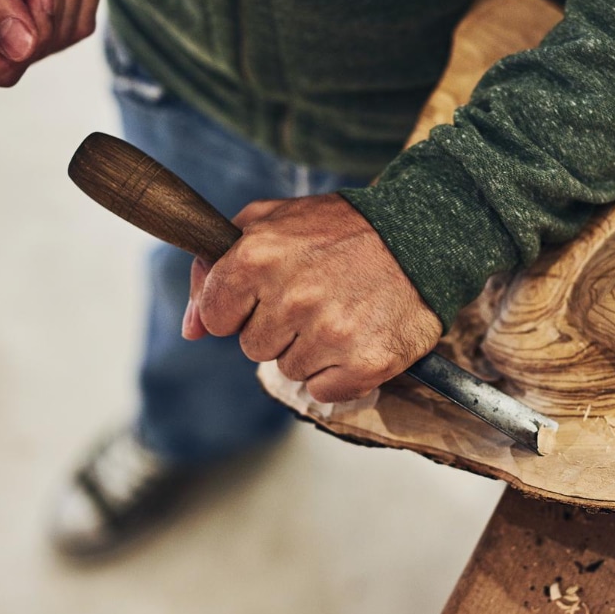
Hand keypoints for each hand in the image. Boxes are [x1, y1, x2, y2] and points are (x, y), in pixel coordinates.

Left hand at [183, 194, 442, 402]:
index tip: (270, 292)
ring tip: (341, 311)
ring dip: (311, 349)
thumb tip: (191, 329)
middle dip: (278, 327)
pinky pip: (323, 391)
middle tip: (316, 296)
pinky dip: (338, 372)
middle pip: (253, 347)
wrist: (424, 236)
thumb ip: (216, 267)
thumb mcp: (272, 222)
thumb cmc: (343, 229)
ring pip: (288, 370)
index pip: (216, 315)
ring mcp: (329, 333)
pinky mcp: (364, 363)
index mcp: (257, 256)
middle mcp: (291, 297)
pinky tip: (358, 336)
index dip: (241, 307)